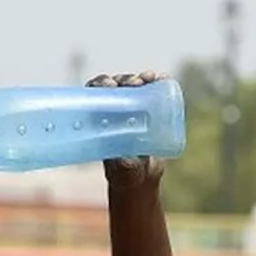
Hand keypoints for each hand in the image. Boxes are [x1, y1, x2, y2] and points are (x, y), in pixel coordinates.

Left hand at [86, 71, 167, 189]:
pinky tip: (160, 78)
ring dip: (139, 77)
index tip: (110, 85)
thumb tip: (125, 159)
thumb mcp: (123, 170)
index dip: (100, 83)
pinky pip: (154, 91)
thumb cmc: (125, 174)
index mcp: (99, 120)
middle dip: (124, 79)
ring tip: (147, 79)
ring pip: (133, 86)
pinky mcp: (151, 111)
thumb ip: (123, 165)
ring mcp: (133, 109)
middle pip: (115, 86)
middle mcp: (114, 111)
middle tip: (134, 83)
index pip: (94, 94)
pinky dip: (158, 81)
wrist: (141, 177)